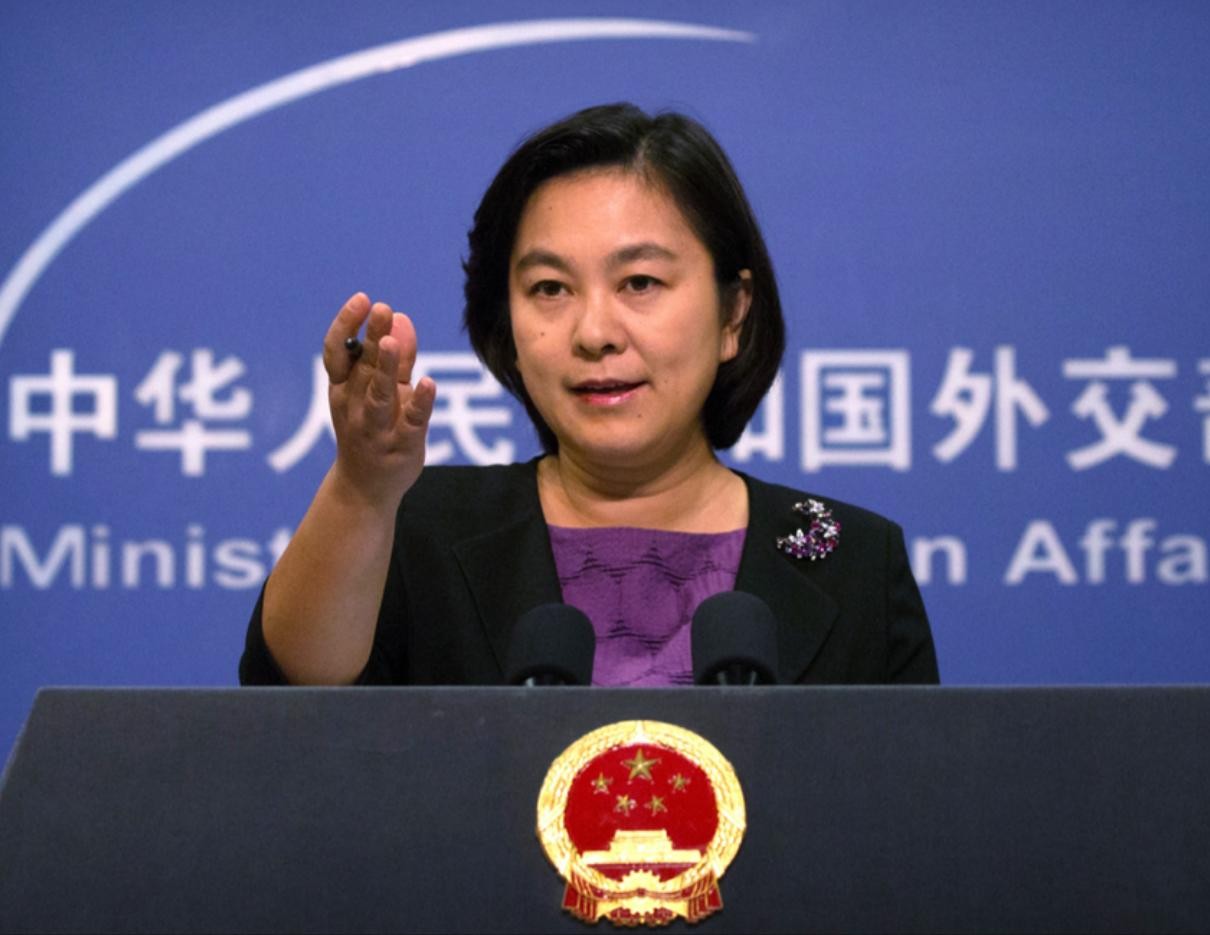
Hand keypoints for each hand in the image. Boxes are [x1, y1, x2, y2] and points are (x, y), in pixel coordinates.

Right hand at [322, 292, 435, 508]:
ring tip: (393, 342)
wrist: (365, 488)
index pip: (338, 352)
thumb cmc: (372, 430)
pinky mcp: (402, 445)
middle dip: (372, 338)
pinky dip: (420, 403)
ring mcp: (377, 427)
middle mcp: (355, 405)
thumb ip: (396, 358)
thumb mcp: (381, 390)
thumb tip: (400, 318)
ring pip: (380, 394)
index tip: (362, 299)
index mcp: (344, 387)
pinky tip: (430, 383)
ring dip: (386, 368)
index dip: (347, 325)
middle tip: (382, 308)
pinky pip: (411, 422)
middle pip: (363, 367)